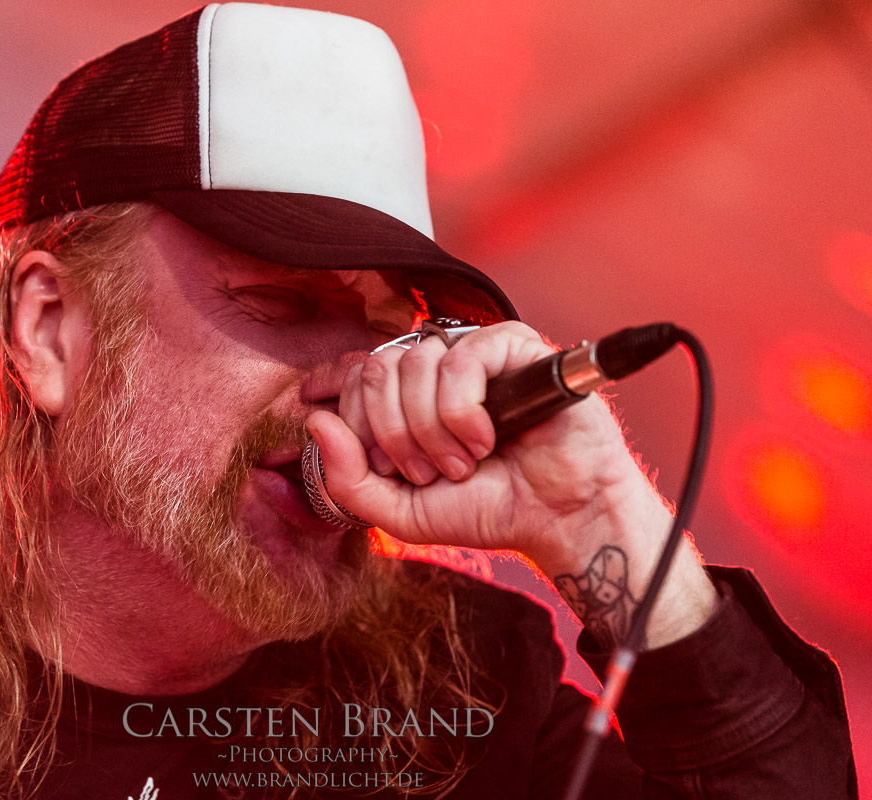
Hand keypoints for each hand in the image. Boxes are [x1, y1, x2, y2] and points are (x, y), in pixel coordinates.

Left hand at [305, 320, 717, 647]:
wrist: (557, 519)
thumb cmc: (485, 509)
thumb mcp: (399, 511)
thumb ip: (347, 478)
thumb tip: (314, 421)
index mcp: (407, 397)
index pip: (353, 375)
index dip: (344, 407)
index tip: (364, 450)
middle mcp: (436, 368)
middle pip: (376, 370)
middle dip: (389, 433)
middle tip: (422, 473)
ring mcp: (473, 353)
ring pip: (413, 365)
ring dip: (429, 430)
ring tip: (462, 463)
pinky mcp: (512, 346)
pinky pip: (460, 360)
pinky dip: (461, 412)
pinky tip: (485, 440)